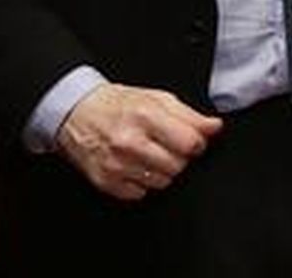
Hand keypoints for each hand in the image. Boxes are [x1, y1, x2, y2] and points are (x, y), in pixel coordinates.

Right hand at [56, 83, 221, 200]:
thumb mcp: (158, 99)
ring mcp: (116, 164)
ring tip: (150, 154)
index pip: (190, 143)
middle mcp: (130, 142)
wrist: (77, 112)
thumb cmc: (118, 104)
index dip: (197, 144)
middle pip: (178, 166)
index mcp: (146, 116)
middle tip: (167, 146)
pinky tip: (135, 165)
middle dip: (180, 158)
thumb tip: (215, 128)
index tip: (192, 141)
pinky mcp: (105, 181)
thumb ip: (190, 115)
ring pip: (162, 182)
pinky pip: (140, 194)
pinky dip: (142, 182)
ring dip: (163, 171)